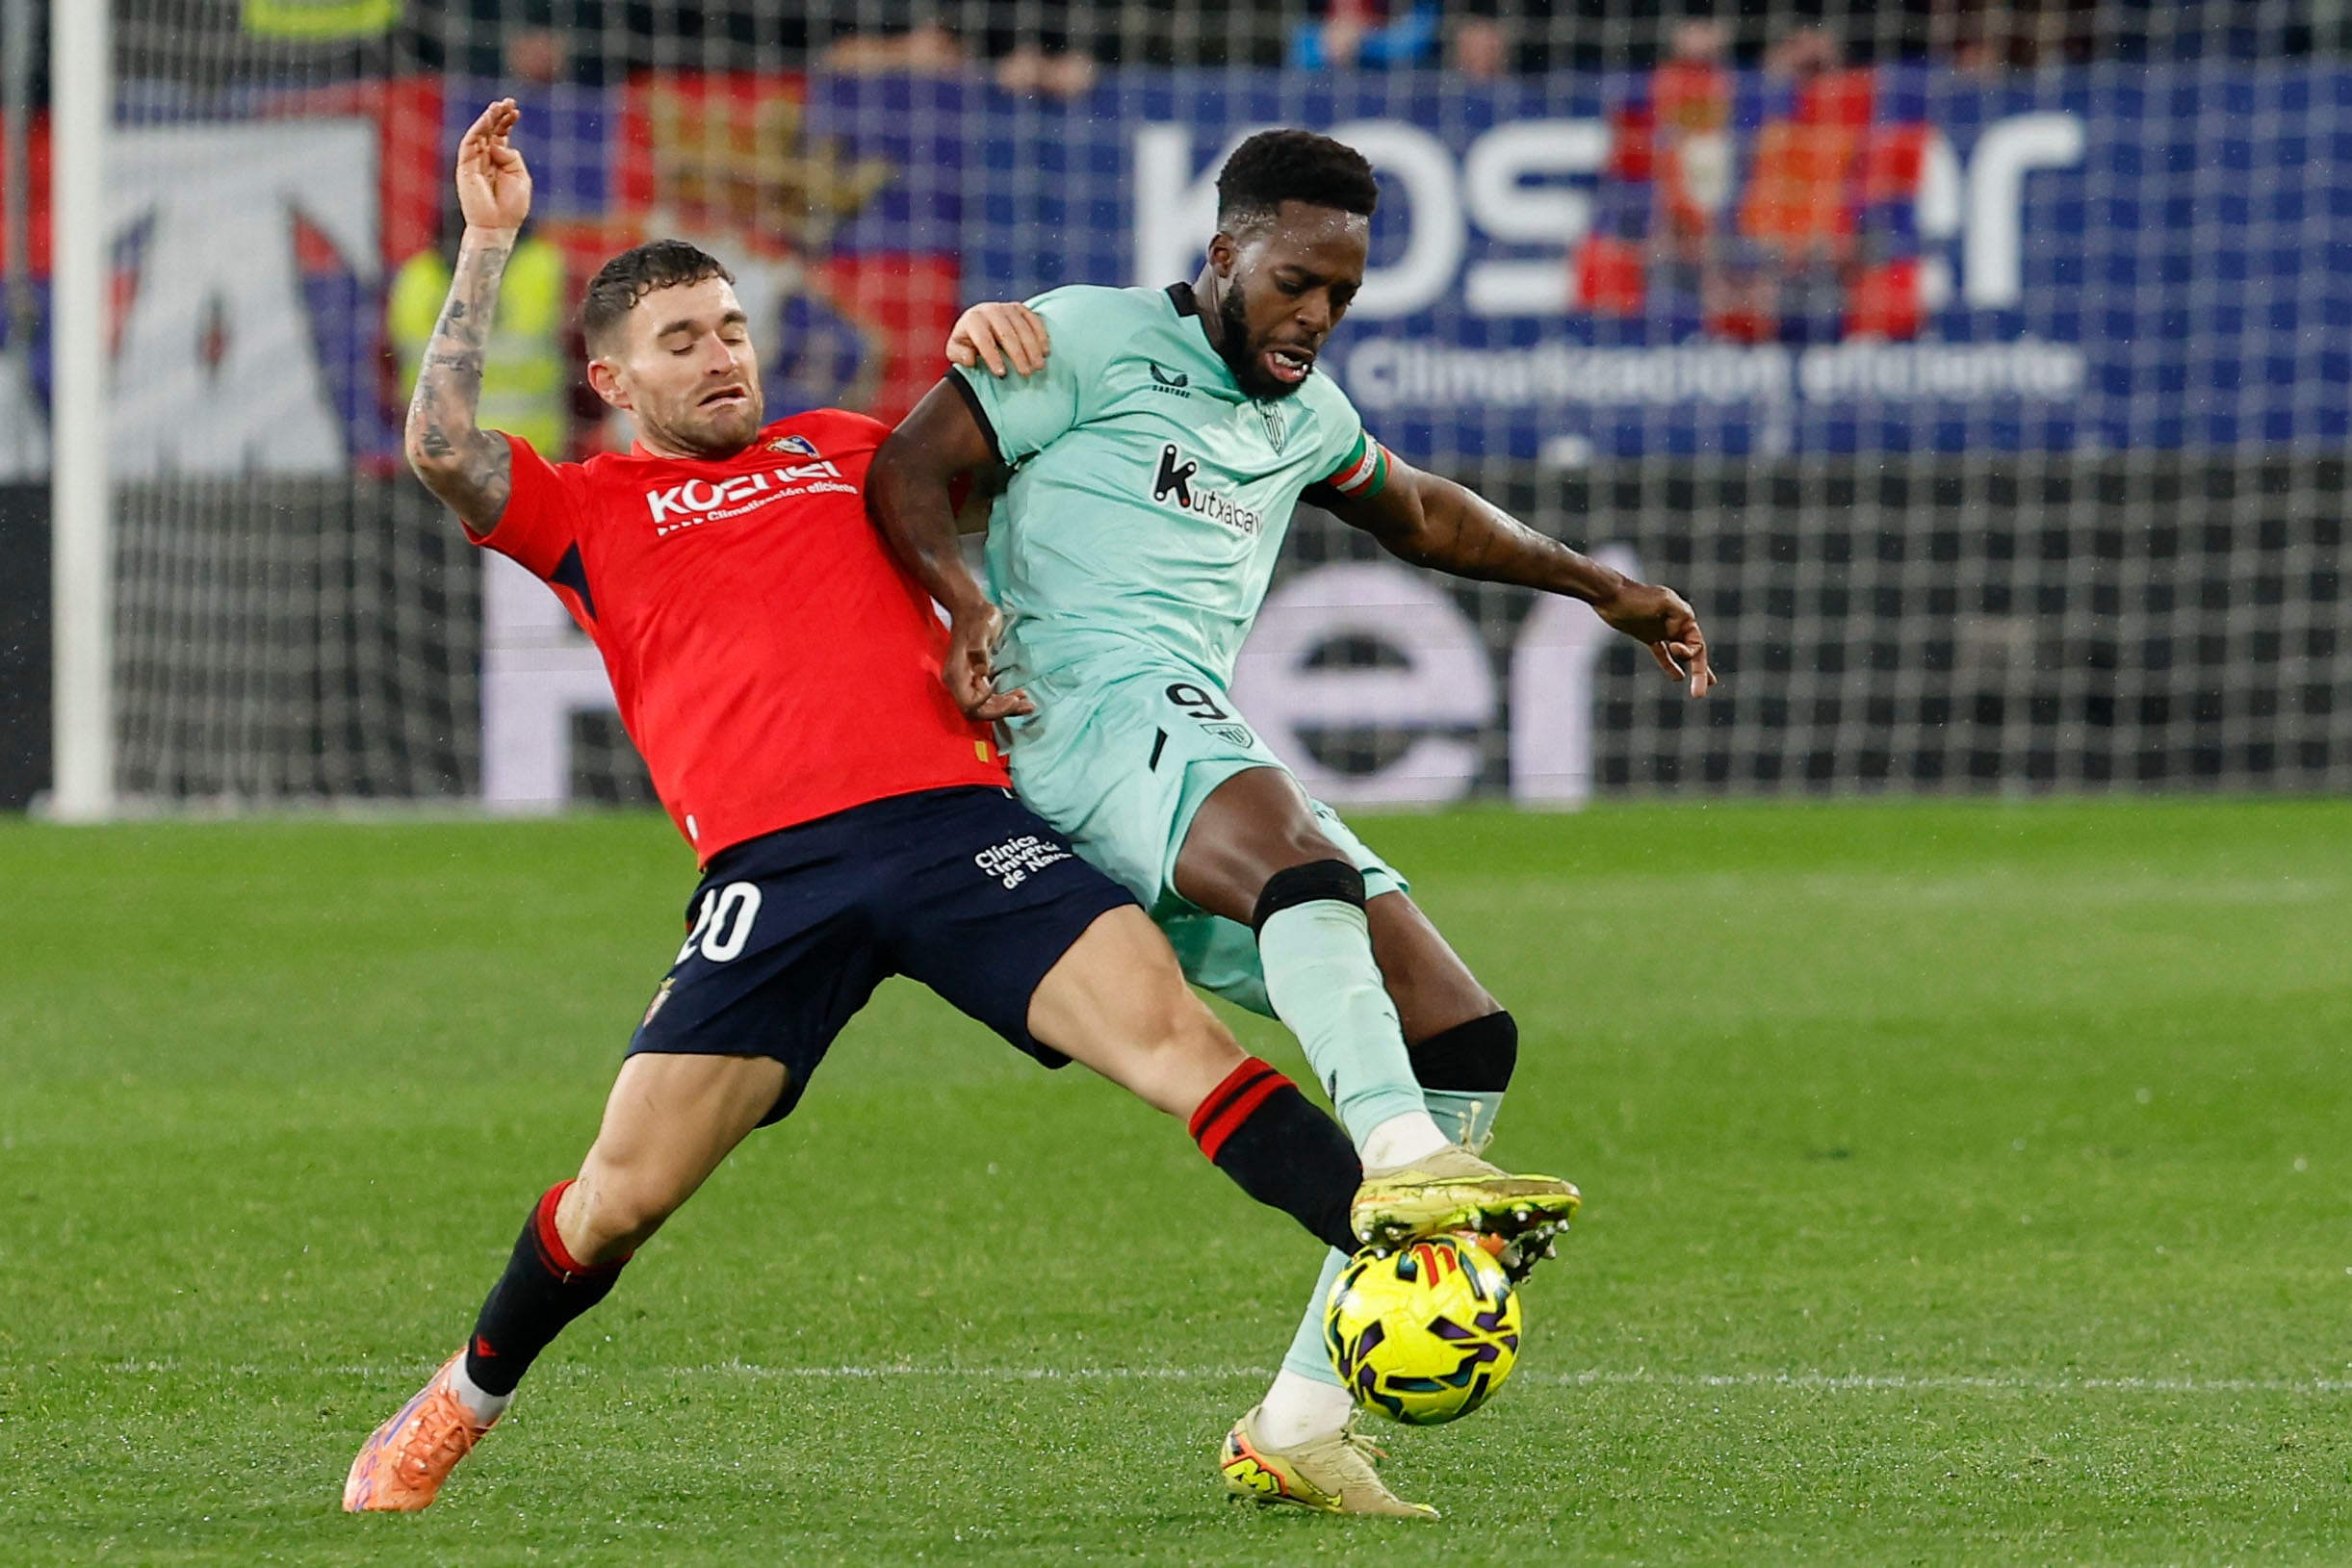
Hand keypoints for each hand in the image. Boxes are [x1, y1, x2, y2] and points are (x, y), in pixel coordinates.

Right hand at [455, 99, 531, 233]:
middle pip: (490, 131)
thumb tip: (498, 144)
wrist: (497, 226)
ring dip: (487, 119)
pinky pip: (469, 144)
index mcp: (500, 161)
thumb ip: (511, 157)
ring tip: (497, 107)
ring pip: (478, 134)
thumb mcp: (520, 177)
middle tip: (508, 102)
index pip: (501, 135)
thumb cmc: (512, 207)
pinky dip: (477, 131)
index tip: (516, 110)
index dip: (507, 121)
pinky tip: (486, 120)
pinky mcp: (464, 167)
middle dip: (498, 115)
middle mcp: (485, 158)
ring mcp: (474, 162)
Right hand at [945, 602, 1034, 722]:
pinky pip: (989, 698)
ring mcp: (967, 682)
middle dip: (1001, 711)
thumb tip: (981, 673)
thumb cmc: (978, 617)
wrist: (972, 608)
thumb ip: (979, 650)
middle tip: (1025, 704)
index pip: (970, 705)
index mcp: (956, 674)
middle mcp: (959, 683)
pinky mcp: (976, 679)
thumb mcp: (981, 629)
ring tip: (1028, 704)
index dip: (990, 707)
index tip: (1011, 697)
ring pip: (985, 707)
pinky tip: (1021, 696)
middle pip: (977, 711)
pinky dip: (1004, 701)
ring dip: (1006, 709)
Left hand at [946, 302, 1048, 377]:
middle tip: (1026, 373)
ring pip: (1022, 327)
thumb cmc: (968, 341)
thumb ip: (958, 355)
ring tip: (1038, 366)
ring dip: (1032, 348)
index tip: (1002, 374)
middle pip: (1006, 334)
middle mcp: (990, 309)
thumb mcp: (956, 349)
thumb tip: (971, 359)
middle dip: (1017, 355)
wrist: (980, 323)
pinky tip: (1045, 351)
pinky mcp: (1020, 308)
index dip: (993, 357)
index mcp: (972, 319)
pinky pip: (1034, 320)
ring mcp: (1006, 307)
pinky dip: (1041, 336)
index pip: (984, 339)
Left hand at [1596, 580, 1717, 697]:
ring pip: (1681, 654)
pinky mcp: (1648, 635)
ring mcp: (1662, 630)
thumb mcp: (1661, 602)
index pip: (1697, 643)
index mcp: (1684, 616)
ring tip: (1700, 688)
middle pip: (1694, 652)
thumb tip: (1689, 618)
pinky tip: (1677, 678)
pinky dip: (1669, 665)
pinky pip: (1662, 654)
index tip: (1673, 647)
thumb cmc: (1635, 598)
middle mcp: (1676, 623)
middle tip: (1700, 694)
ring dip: (1692, 670)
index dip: (1689, 653)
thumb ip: (1677, 612)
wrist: (1610, 596)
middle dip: (1700, 673)